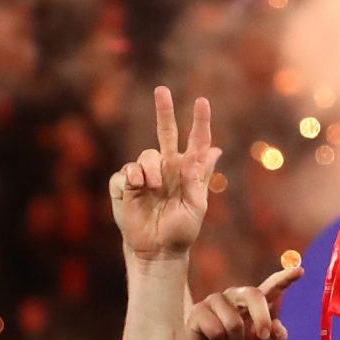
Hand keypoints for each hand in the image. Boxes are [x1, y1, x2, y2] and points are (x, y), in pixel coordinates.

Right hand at [110, 86, 222, 261]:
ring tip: (154, 186)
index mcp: (189, 171)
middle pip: (166, 132)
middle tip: (162, 90)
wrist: (157, 250)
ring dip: (151, 168)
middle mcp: (168, 167)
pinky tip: (136, 188)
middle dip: (164, 111)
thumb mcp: (196, 207)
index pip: (197, 142)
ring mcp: (147, 174)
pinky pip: (127, 171)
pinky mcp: (127, 184)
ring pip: (147, 153)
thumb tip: (211, 151)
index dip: (200, 122)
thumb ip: (199, 180)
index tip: (202, 101)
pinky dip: (132, 177)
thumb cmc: (181, 231)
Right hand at [188, 264, 300, 339]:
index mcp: (254, 305)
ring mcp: (216, 301)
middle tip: (263, 336)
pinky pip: (216, 330)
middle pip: (254, 295)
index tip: (300, 271)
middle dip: (261, 317)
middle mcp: (236, 298)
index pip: (272, 287)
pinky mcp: (199, 311)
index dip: (285, 278)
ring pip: (234, 322)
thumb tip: (278, 325)